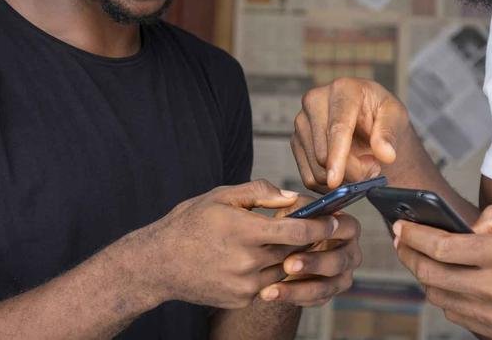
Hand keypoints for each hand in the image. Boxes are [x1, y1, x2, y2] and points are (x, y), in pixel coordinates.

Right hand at [132, 180, 339, 308]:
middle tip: (321, 227)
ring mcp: (244, 285)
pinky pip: (268, 284)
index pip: (296, 232)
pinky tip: (263, 258)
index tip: (334, 219)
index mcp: (244, 231)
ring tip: (292, 241)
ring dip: (293, 256)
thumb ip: (259, 192)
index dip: (320, 226)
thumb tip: (291, 198)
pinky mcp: (241, 299)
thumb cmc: (190, 223)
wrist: (158, 264)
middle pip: (294, 252)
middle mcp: (247, 261)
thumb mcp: (221, 196)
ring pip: (284, 269)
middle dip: (310, 240)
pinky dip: (272, 271)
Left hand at [257, 196, 362, 306]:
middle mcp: (349, 253)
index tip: (305, 232)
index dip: (328, 230)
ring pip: (326, 287)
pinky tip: (272, 294)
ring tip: (272, 288)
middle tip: (288, 264)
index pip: (347, 227)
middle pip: (338, 261)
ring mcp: (341, 276)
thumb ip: (294, 204)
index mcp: (346, 227)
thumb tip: (290, 200)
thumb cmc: (289, 224)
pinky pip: (314, 299)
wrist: (278, 253)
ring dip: (298, 288)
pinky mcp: (327, 294)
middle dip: (313, 263)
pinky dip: (292, 297)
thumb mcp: (291, 210)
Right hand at [292, 77, 410, 190]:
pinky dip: (328, 185)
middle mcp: (315, 101)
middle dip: (349, 172)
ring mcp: (302, 121)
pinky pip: (308, 176)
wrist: (367, 119)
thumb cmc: (381, 114)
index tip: (336, 180)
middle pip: (323, 153)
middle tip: (373, 169)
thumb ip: (389, 134)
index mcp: (343, 89)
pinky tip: (344, 174)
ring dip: (341, 180)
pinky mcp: (296, 140)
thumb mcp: (396, 117)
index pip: (337, 127)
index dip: (337, 156)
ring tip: (361, 167)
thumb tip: (386, 154)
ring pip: (315, 168)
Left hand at [392, 201, 491, 339]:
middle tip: (400, 239)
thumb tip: (465, 226)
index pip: (443, 247)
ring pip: (438, 297)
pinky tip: (445, 277)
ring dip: (422, 275)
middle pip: (431, 275)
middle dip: (408, 254)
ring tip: (419, 256)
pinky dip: (444, 294)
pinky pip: (455, 313)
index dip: (414, 234)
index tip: (400, 224)